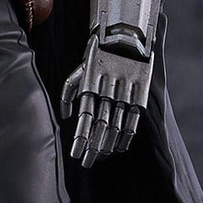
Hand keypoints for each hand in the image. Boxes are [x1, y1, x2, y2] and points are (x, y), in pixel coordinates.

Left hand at [59, 34, 153, 167]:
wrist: (122, 40)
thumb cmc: (94, 59)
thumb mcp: (77, 72)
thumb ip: (67, 94)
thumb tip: (64, 117)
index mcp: (91, 87)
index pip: (85, 119)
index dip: (81, 138)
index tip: (76, 154)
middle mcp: (107, 93)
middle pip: (100, 127)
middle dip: (93, 147)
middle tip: (87, 162)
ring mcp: (124, 95)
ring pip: (116, 126)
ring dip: (107, 144)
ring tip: (100, 157)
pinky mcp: (138, 96)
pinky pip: (133, 121)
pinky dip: (126, 136)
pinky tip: (119, 148)